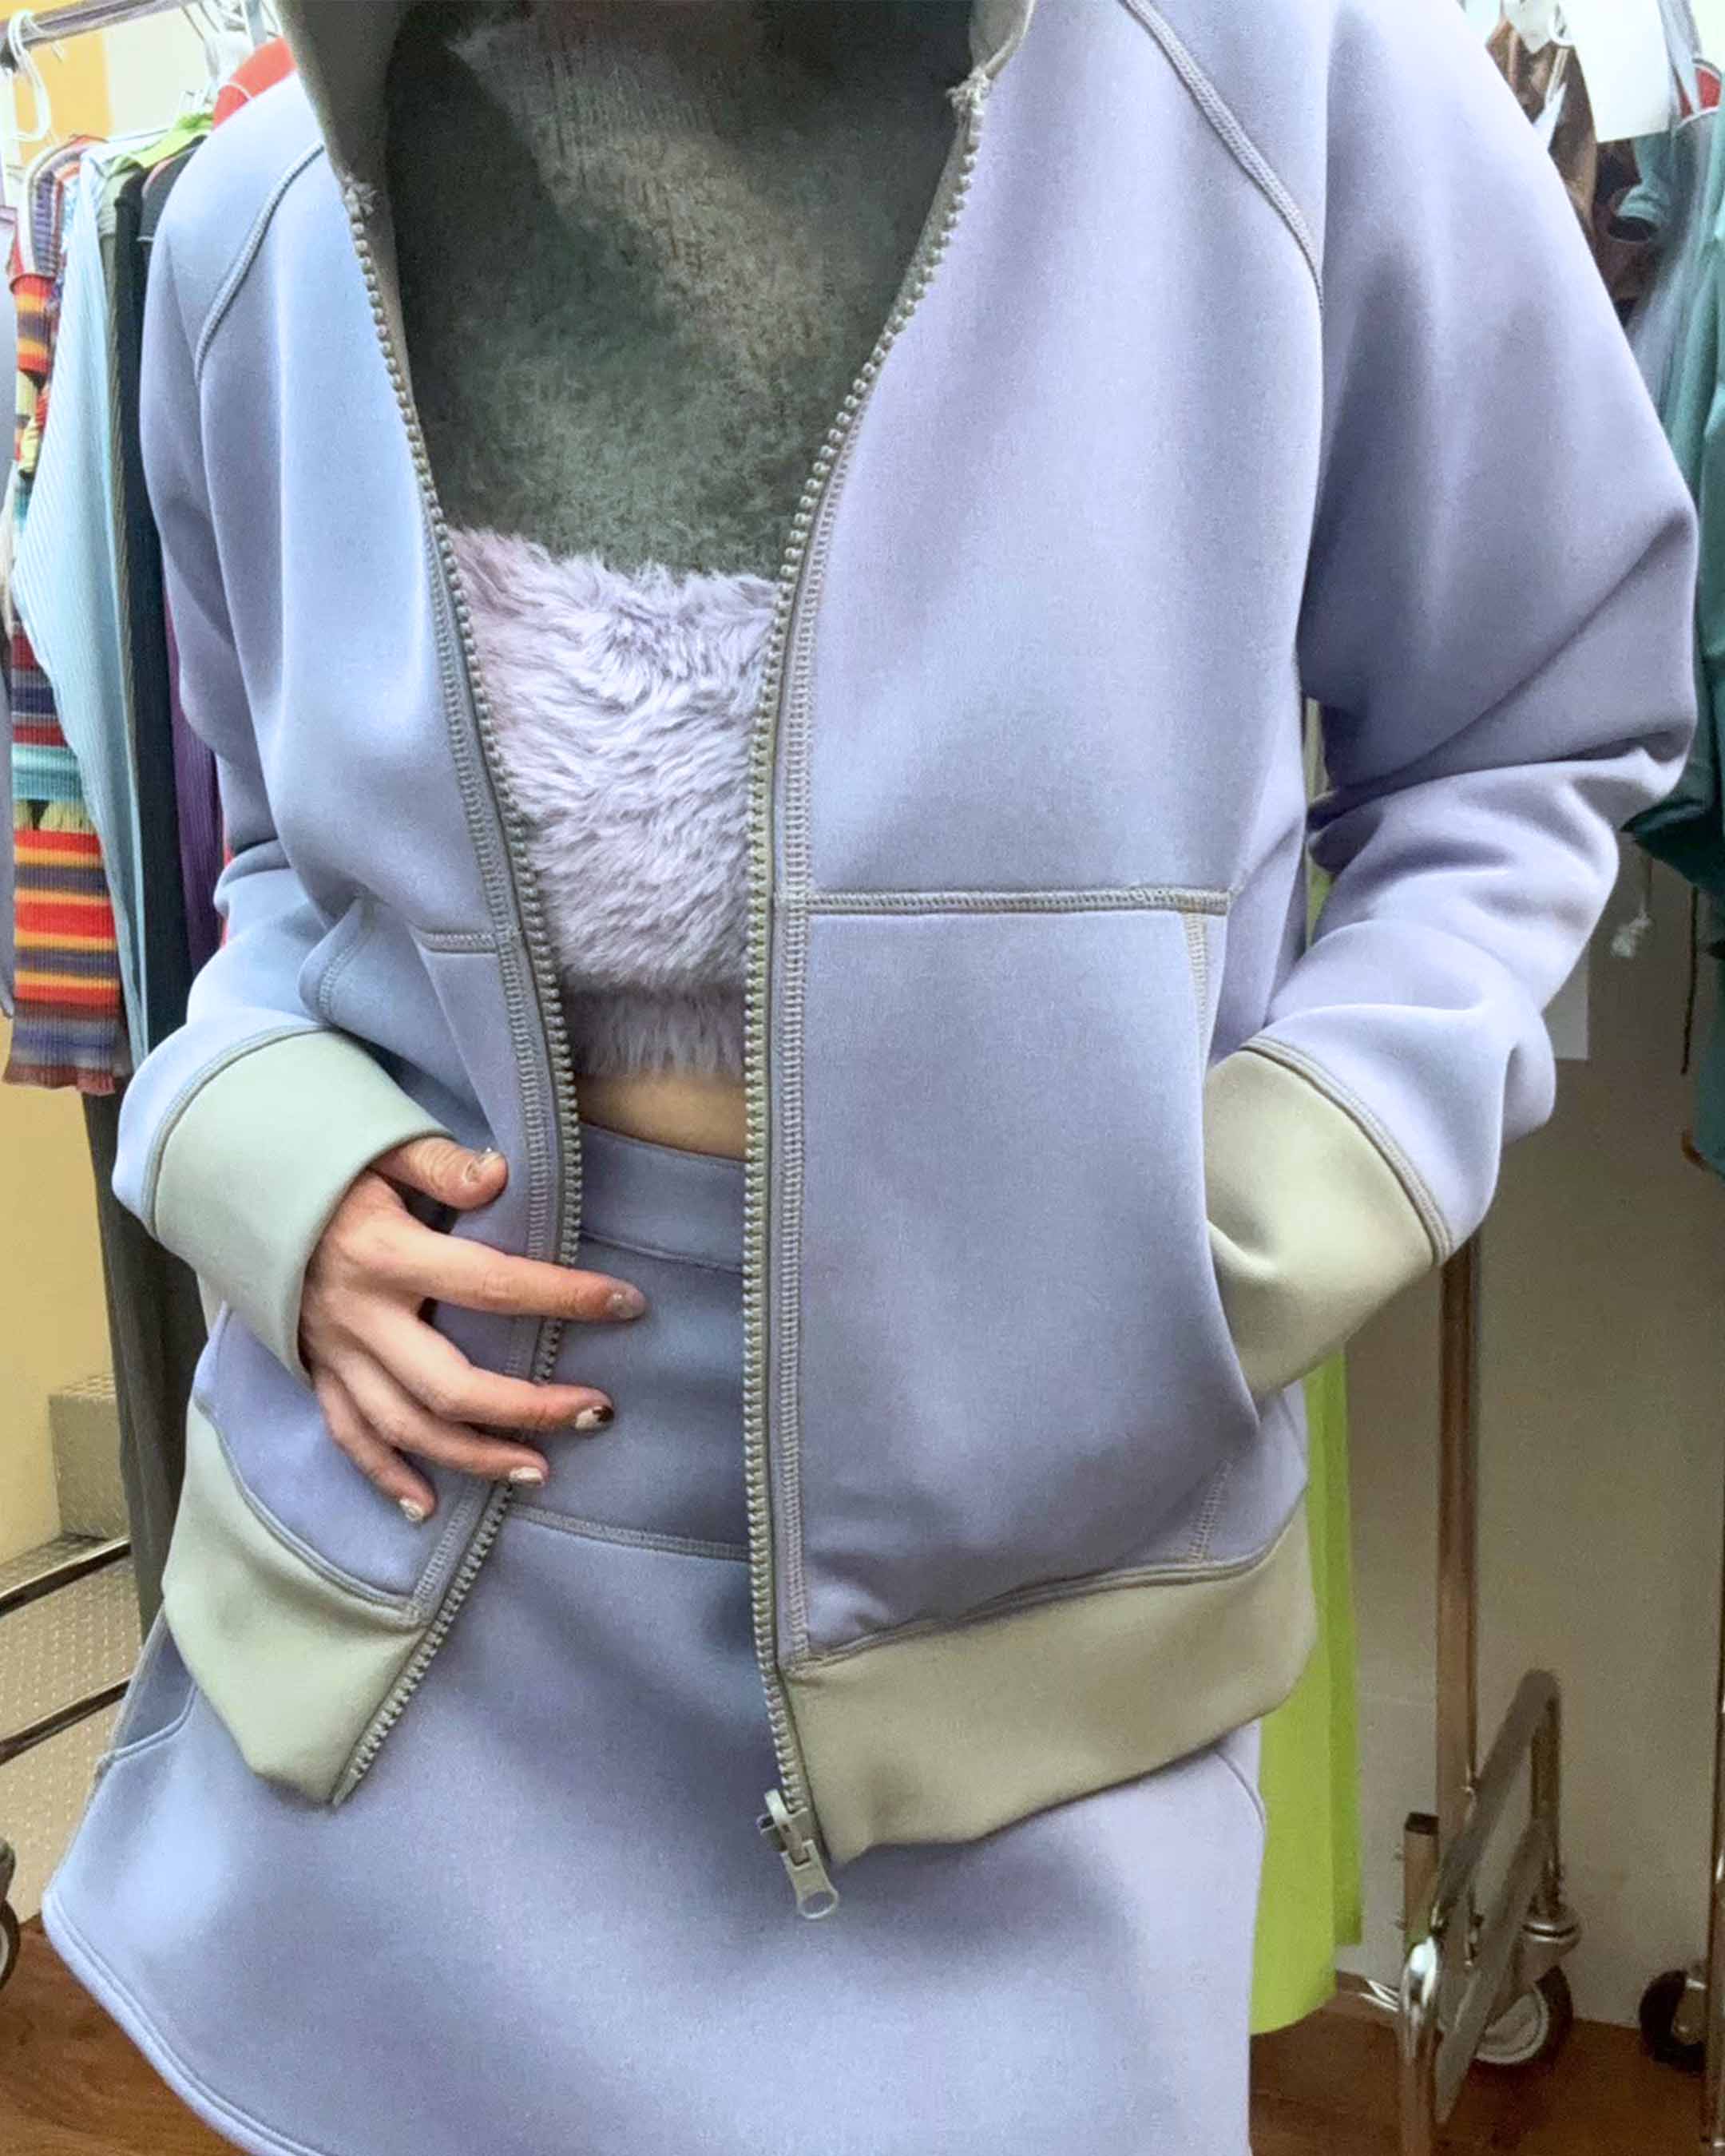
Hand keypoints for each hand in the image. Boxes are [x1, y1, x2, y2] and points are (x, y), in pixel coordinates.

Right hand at [300, 1134, 646, 1523]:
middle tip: (597, 1412)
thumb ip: (440, 1164)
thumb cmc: (328, 1166)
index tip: (627, 1303)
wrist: (235, 1187)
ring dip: (473, 1457)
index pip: (491, 1285)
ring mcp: (336, 1353)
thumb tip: (500, 1174)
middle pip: (450, 1385)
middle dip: (528, 1407)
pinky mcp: (317, 1371)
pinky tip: (426, 1508)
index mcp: (385, 1255)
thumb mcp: (381, 1148)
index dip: (563, 1297)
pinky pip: (350, 1436)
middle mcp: (361, 1316)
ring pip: (406, 1426)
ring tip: (539, 1472)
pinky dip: (386, 1476)